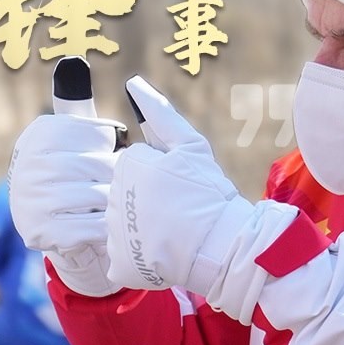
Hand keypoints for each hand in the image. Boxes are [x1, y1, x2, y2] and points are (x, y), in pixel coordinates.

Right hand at [8, 70, 121, 296]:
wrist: (55, 226)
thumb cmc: (75, 172)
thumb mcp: (75, 136)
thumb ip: (76, 101)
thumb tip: (71, 60)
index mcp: (42, 132)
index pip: (101, 135)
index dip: (114, 149)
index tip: (110, 156)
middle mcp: (30, 161)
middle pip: (101, 165)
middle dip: (117, 178)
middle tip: (119, 186)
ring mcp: (31, 197)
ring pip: (99, 196)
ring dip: (114, 204)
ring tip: (115, 206)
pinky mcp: (39, 230)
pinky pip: (92, 226)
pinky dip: (106, 229)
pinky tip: (107, 227)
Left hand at [106, 77, 295, 322]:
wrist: (227, 246)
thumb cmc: (210, 193)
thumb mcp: (190, 146)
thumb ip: (159, 112)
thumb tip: (132, 82)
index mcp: (129, 167)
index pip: (133, 167)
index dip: (159, 176)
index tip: (179, 188)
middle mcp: (116, 198)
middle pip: (124, 194)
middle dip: (147, 201)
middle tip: (177, 211)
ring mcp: (116, 233)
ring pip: (122, 224)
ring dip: (143, 228)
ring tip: (171, 232)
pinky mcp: (120, 262)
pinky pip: (121, 255)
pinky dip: (138, 257)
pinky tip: (160, 253)